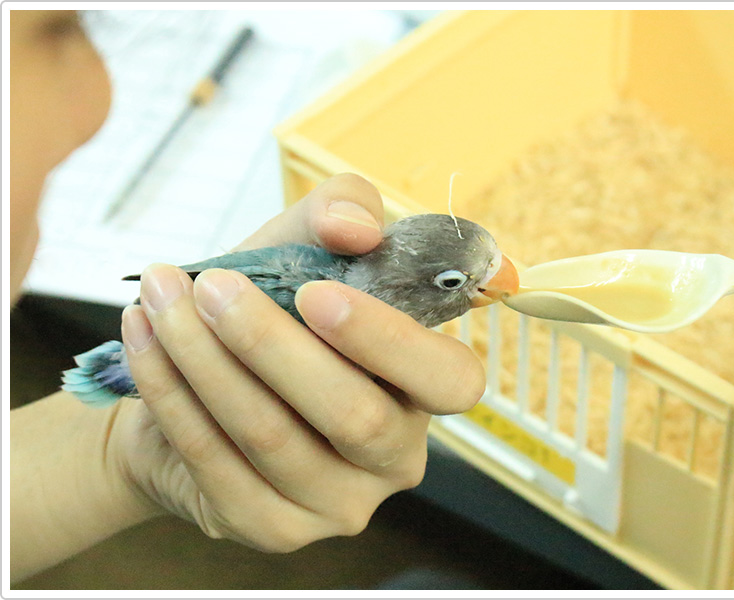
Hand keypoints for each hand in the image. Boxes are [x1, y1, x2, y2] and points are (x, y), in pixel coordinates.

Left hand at [110, 173, 485, 550]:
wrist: (196, 386)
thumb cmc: (272, 310)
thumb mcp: (306, 246)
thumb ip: (343, 211)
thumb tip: (353, 227)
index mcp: (423, 388)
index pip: (450, 380)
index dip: (390, 341)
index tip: (316, 293)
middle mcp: (396, 456)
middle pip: (352, 414)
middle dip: (271, 344)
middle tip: (212, 287)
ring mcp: (338, 503)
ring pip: (272, 435)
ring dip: (205, 358)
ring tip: (159, 296)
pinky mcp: (274, 527)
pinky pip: (215, 459)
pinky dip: (171, 390)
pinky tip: (143, 339)